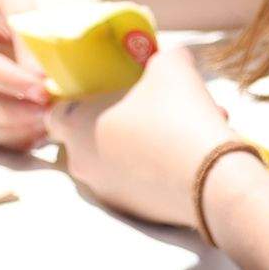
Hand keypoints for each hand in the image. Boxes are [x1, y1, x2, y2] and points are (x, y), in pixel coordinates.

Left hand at [43, 40, 233, 229]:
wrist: (212, 178)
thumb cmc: (178, 114)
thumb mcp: (171, 66)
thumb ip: (163, 56)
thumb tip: (172, 56)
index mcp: (74, 125)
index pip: (57, 113)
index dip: (78, 101)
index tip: (105, 93)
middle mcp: (81, 162)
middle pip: (94, 134)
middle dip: (125, 119)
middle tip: (158, 106)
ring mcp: (107, 191)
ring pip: (123, 157)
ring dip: (150, 141)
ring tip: (190, 125)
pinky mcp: (134, 213)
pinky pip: (142, 181)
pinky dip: (162, 166)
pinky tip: (196, 152)